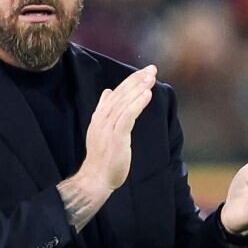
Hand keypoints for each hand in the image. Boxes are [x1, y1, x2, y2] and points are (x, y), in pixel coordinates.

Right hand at [76, 64, 156, 191]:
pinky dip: (137, 104)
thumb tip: (107, 92)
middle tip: (152, 69)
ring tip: (151, 78)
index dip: (131, 81)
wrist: (95, 178)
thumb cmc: (102, 157)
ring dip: (139, 88)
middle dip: (137, 80)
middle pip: (121, 94)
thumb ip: (104, 110)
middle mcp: (102, 119)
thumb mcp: (100, 130)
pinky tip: (147, 95)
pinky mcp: (116, 137)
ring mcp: (108, 128)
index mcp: (99, 116)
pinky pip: (127, 116)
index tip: (144, 72)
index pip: (116, 93)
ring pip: (124, 103)